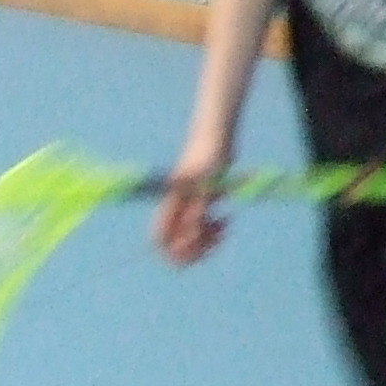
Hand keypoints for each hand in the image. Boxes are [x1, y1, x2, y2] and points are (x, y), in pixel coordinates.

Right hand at [152, 152, 226, 266]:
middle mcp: (176, 209)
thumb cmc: (211, 153)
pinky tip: (226, 220)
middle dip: (193, 250)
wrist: (217, 135)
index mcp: (171, 203)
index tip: (198, 240)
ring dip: (206, 242)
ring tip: (224, 225)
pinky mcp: (201, 204)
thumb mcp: (208, 183)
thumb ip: (199, 208)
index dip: (174, 248)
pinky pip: (202, 231)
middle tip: (215, 238)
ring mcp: (188, 207)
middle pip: (173, 246)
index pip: (159, 238)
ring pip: (189, 241)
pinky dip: (213, 232)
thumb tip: (192, 235)